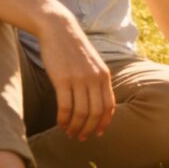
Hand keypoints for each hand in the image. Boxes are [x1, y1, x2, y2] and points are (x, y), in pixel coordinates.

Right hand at [37, 12, 115, 141]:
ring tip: (70, 133)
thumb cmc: (74, 49)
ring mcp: (79, 79)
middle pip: (95, 112)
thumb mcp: (92, 63)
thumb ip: (96, 80)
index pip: (109, 105)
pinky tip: (60, 124)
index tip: (97, 133)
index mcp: (104, 75)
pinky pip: (65, 107)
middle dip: (89, 129)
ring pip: (81, 113)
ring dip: (75, 127)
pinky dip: (63, 119)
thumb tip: (96, 103)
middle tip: (81, 138)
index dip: (103, 122)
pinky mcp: (63, 79)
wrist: (59, 29)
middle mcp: (95, 78)